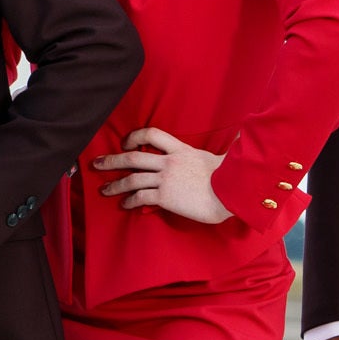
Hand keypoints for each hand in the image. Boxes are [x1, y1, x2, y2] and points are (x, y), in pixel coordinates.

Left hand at [92, 127, 229, 223]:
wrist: (233, 192)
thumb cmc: (232, 178)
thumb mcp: (223, 157)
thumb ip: (223, 147)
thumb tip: (242, 135)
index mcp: (181, 150)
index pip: (152, 135)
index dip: (135, 137)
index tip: (125, 143)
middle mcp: (170, 162)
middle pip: (133, 157)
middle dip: (112, 160)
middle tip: (97, 163)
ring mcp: (166, 179)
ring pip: (132, 178)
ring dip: (115, 184)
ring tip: (104, 190)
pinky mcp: (165, 196)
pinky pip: (140, 197)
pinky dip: (129, 200)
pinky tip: (124, 204)